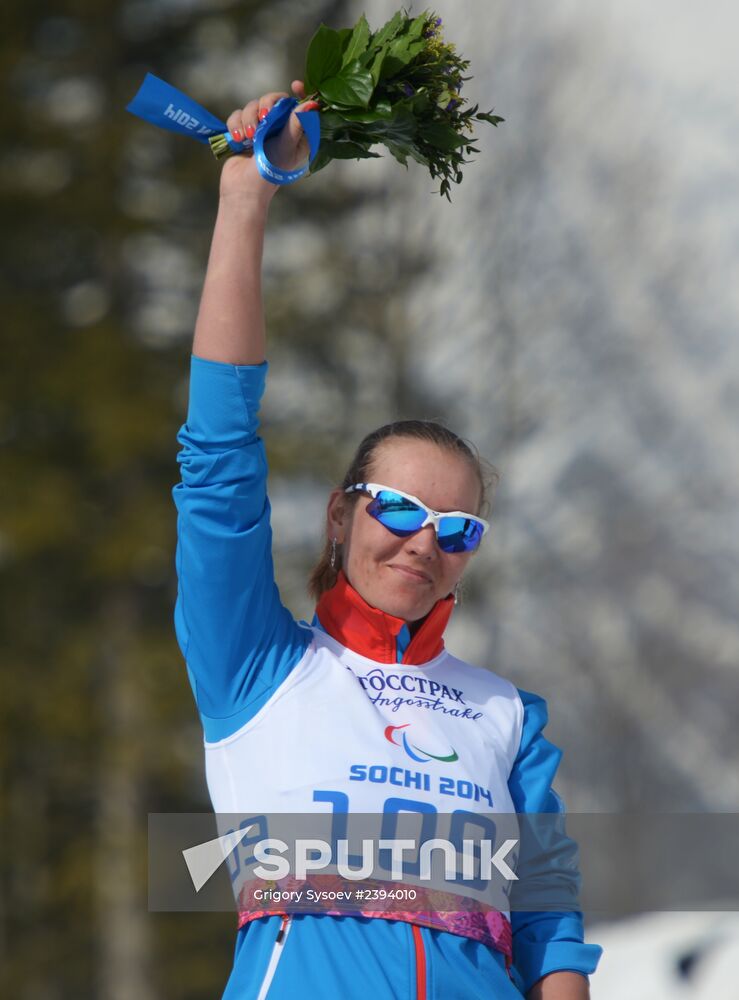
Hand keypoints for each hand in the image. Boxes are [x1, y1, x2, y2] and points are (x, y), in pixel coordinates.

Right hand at [219, 80, 319, 202]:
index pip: (299, 106)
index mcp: (296, 133)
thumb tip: (311, 103)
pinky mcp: (243, 132)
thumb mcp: (286, 146)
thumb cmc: (270, 171)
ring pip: (252, 106)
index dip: (299, 93)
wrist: (243, 188)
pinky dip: (236, 125)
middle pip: (273, 100)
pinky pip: (237, 115)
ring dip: (248, 119)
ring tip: (248, 138)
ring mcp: (260, 130)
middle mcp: (279, 129)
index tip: (295, 85)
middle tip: (263, 118)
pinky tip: (238, 140)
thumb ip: (296, 123)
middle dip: (265, 106)